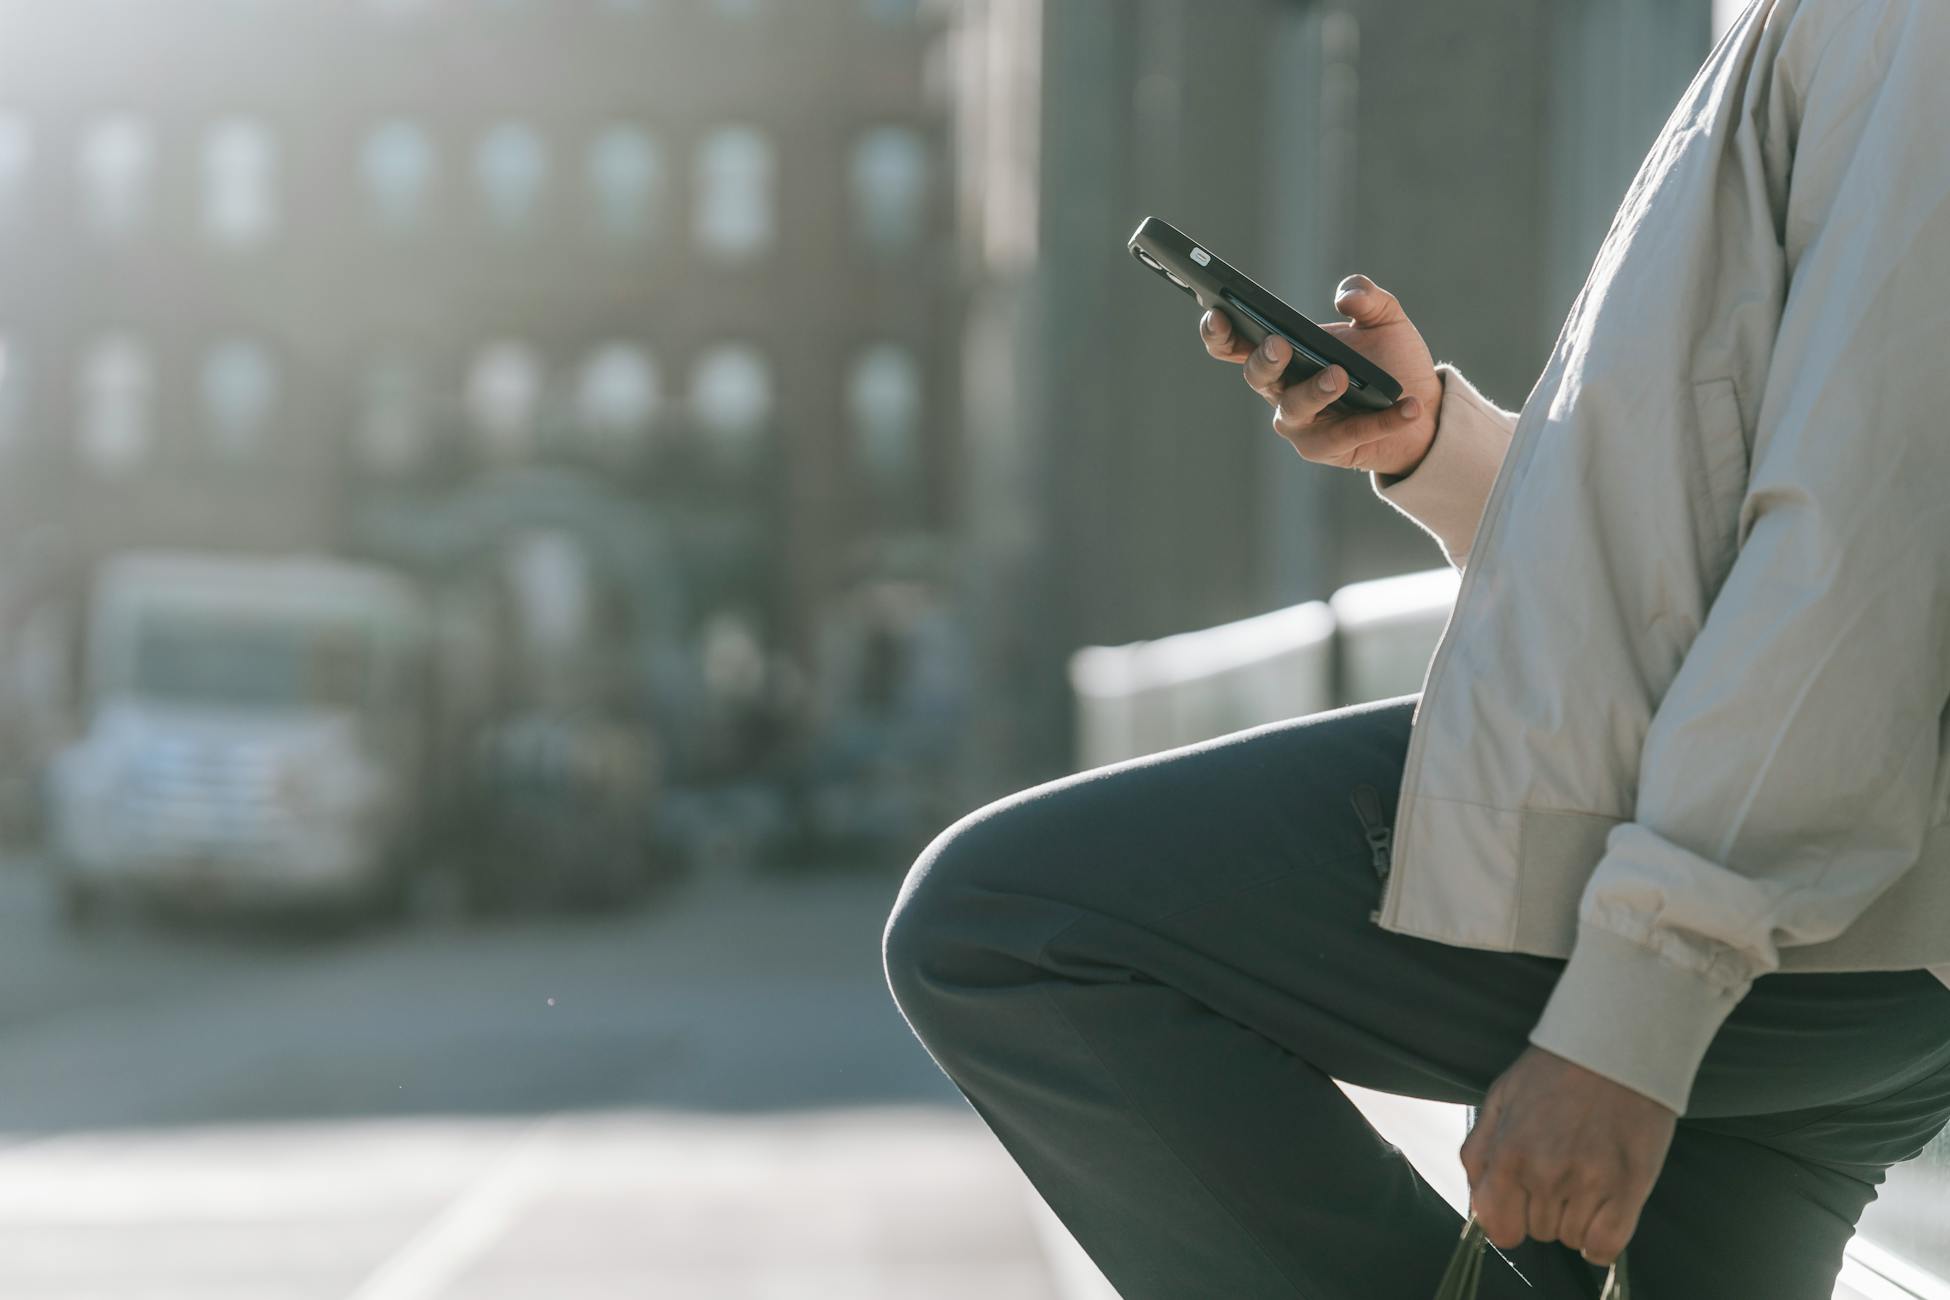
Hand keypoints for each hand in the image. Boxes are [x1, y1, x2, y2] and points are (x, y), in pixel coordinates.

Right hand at [1199, 275, 1442, 477]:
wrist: (1422, 406)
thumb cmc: (1390, 361)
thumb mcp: (1384, 319)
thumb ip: (1368, 297)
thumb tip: (1345, 297)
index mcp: (1282, 353)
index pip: (1236, 344)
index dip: (1218, 332)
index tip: (1218, 313)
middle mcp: (1281, 389)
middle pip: (1257, 376)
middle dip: (1265, 360)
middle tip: (1280, 344)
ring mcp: (1299, 422)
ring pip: (1294, 408)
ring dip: (1315, 391)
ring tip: (1341, 375)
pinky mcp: (1324, 448)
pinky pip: (1347, 434)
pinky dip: (1379, 421)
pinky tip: (1407, 405)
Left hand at [1460, 1045, 1676, 1266]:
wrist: (1615, 1048)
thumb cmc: (1555, 1072)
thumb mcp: (1499, 1100)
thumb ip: (1480, 1153)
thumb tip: (1479, 1202)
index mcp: (1507, 1154)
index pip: (1499, 1228)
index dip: (1510, 1221)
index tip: (1522, 1206)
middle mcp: (1543, 1175)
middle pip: (1538, 1232)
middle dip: (1545, 1209)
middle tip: (1561, 1171)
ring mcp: (1587, 1185)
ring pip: (1572, 1239)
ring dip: (1577, 1218)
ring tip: (1586, 1176)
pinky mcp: (1627, 1189)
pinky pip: (1606, 1246)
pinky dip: (1603, 1239)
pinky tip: (1605, 1212)